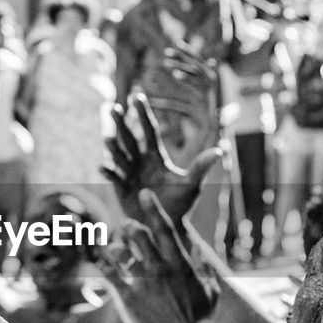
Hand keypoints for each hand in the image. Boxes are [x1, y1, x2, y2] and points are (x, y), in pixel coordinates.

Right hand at [101, 94, 221, 224]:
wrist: (166, 226)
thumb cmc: (180, 204)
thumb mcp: (191, 185)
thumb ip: (201, 167)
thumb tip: (220, 150)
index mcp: (157, 157)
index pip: (149, 132)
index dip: (144, 114)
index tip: (137, 96)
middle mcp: (141, 161)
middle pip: (130, 139)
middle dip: (122, 124)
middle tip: (114, 109)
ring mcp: (130, 174)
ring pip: (120, 156)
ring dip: (114, 147)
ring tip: (108, 138)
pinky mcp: (122, 188)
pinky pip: (114, 178)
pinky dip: (108, 172)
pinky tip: (102, 166)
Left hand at [101, 189, 218, 322]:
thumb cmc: (202, 320)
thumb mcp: (211, 289)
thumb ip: (204, 265)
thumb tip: (196, 247)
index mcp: (180, 263)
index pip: (164, 228)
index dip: (153, 208)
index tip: (144, 193)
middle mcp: (160, 268)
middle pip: (138, 234)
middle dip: (129, 226)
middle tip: (127, 226)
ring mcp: (143, 283)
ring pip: (120, 251)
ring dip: (114, 245)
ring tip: (113, 248)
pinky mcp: (128, 299)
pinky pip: (109, 274)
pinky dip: (103, 266)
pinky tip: (101, 264)